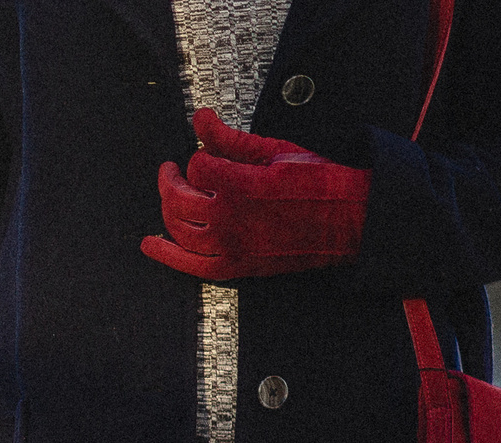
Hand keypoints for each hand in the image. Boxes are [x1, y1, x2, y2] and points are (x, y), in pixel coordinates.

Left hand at [141, 109, 371, 281]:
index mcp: (241, 185)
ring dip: (167, 210)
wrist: (350, 219)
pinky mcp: (238, 267)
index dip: (200, 156)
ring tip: (170, 195)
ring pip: (180, 230)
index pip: (197, 166)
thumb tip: (200, 117)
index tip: (209, 153)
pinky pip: (192, 266)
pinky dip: (168, 255)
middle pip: (179, 199)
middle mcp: (231, 219)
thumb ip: (231, 138)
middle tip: (171, 170)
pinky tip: (150, 245)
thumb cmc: (319, 182)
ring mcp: (232, 246)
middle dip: (170, 180)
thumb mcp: (276, 151)